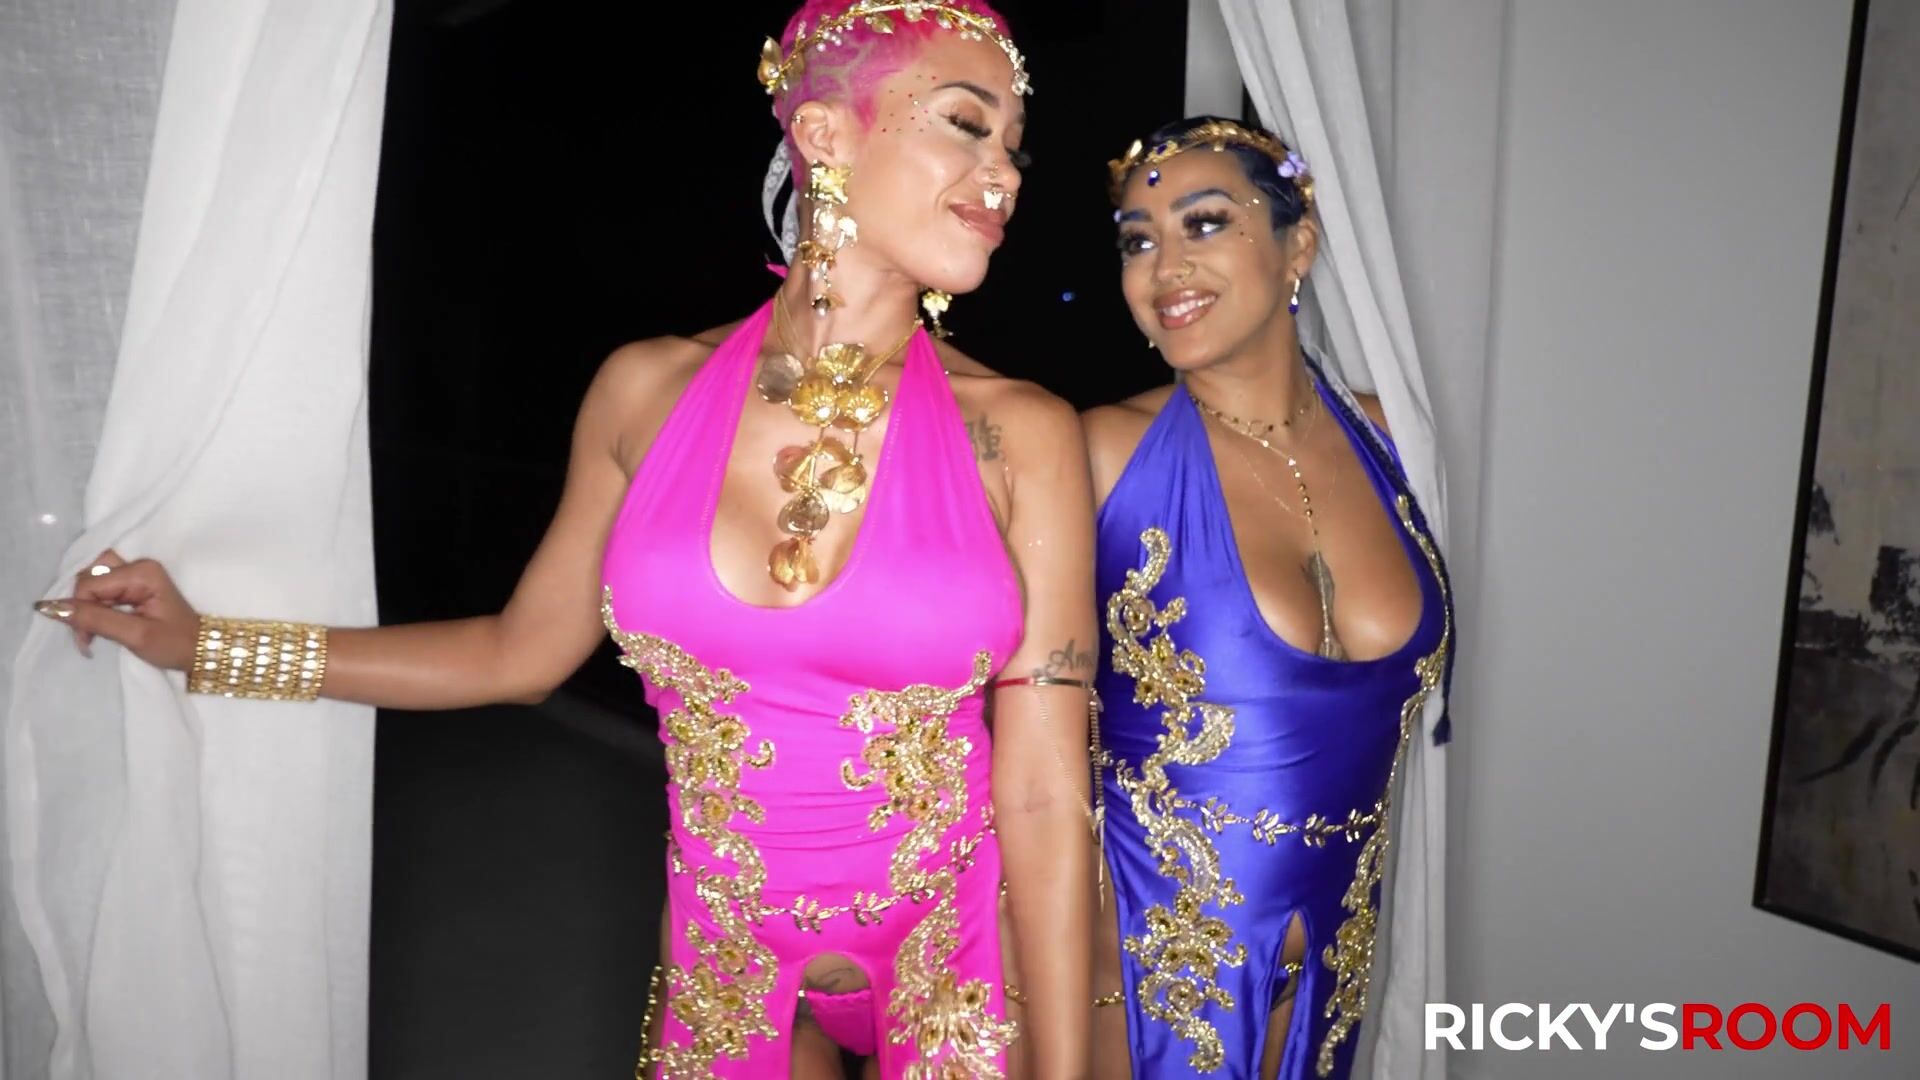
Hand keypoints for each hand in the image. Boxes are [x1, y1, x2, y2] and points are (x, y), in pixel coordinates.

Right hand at [34, 549, 198, 669]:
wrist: (201, 650)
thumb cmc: (174, 644)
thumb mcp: (135, 635)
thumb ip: (96, 619)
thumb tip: (53, 608)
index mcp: (142, 572)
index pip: (90, 583)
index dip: (79, 610)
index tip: (86, 640)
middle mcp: (138, 566)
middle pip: (90, 576)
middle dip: (81, 606)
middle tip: (88, 636)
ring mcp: (137, 574)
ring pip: (93, 580)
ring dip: (86, 606)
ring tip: (92, 632)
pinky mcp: (134, 585)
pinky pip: (102, 588)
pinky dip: (95, 606)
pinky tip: (99, 624)